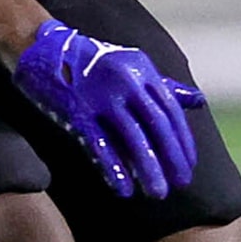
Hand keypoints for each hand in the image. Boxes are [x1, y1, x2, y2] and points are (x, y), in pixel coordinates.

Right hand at [11, 19, 204, 200]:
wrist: (42, 48)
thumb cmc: (89, 60)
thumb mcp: (131, 65)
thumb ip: (164, 86)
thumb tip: (198, 101)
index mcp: (142, 70)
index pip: (171, 110)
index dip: (183, 140)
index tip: (189, 165)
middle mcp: (126, 81)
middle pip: (157, 125)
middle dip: (172, 157)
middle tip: (180, 184)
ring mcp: (101, 96)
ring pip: (133, 137)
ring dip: (148, 168)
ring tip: (158, 193)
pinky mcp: (77, 111)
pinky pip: (100, 144)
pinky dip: (114, 168)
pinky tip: (123, 188)